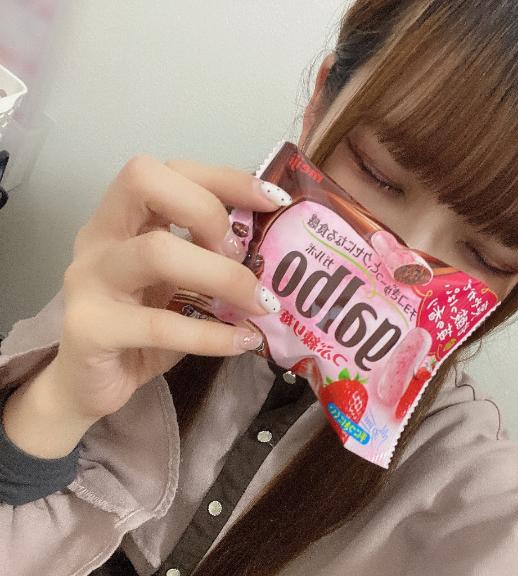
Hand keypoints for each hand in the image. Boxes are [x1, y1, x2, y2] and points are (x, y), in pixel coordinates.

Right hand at [48, 155, 289, 421]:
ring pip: (157, 252)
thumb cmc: (141, 329)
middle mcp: (99, 237)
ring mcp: (89, 279)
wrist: (89, 383)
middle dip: (208, 212)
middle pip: (145, 182)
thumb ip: (209, 261)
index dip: (225, 178)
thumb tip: (273, 256)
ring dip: (222, 275)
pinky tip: (242, 342)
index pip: (171, 170)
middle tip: (239, 254)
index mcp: (123, 218)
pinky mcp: (90, 328)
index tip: (273, 200)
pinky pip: (160, 325)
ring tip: (257, 302)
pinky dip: (211, 334)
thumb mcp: (178, 285)